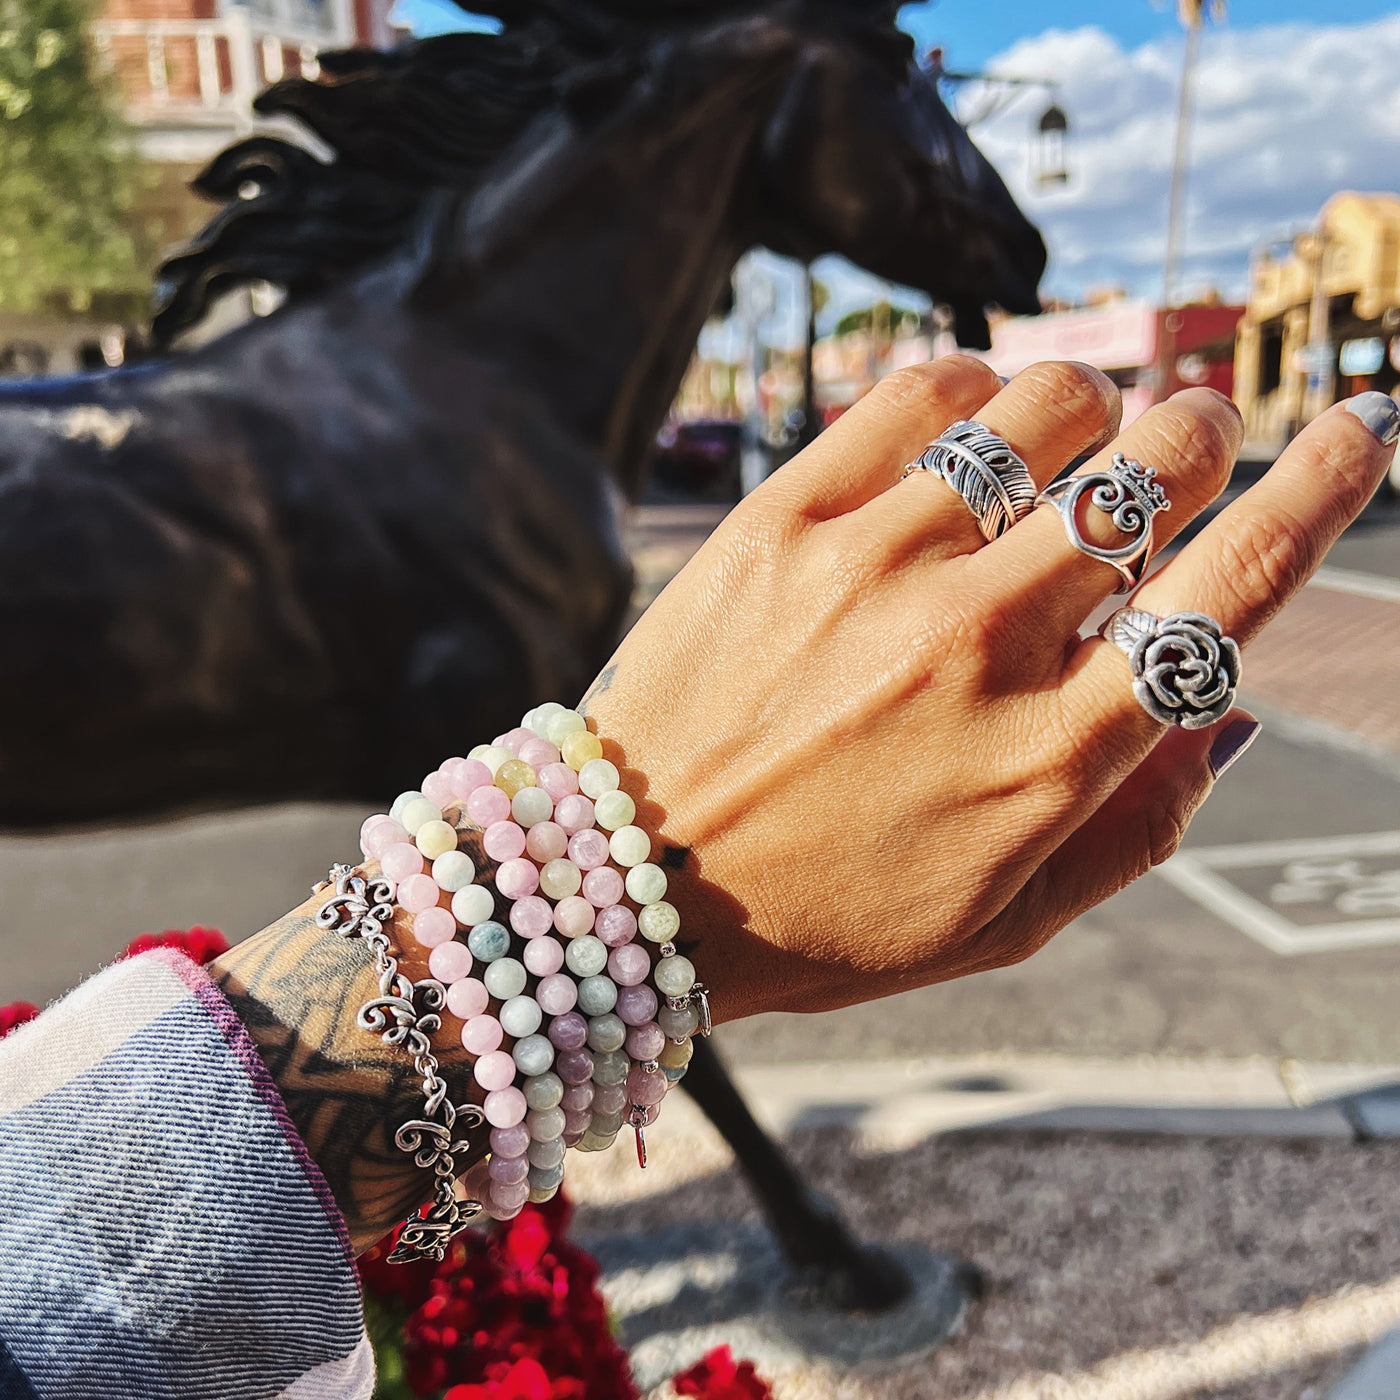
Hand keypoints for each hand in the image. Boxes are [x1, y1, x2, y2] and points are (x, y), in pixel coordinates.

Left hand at [581, 359, 1395, 1022]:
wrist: (626, 885)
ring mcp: (874, 570)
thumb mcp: (999, 926)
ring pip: (1049, 404)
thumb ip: (1135, 827)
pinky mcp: (781, 521)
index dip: (1323, 491)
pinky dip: (971, 386)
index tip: (1363, 430)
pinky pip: (917, 390)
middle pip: (1155, 469)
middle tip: (1184, 445)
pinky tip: (965, 430)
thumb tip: (1223, 702)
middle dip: (1199, 438)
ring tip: (1069, 441)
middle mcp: (976, 648)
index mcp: (1048, 761)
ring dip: (1093, 403)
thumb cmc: (820, 918)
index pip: (1231, 593)